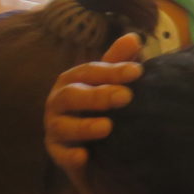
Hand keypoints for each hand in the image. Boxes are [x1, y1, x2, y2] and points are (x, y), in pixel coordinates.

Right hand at [43, 34, 142, 178]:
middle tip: (125, 97)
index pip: (90, 71)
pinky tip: (84, 156)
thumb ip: (119, 62)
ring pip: (63, 125)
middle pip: (72, 95)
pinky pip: (59, 155)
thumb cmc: (101, 108)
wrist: (93, 151)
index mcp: (74, 80)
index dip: (112, 70)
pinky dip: (70, 156)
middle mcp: (59, 101)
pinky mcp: (56, 153)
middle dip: (97, 95)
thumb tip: (134, 37)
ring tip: (107, 127)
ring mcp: (55, 128)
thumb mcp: (111, 85)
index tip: (137, 72)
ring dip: (84, 126)